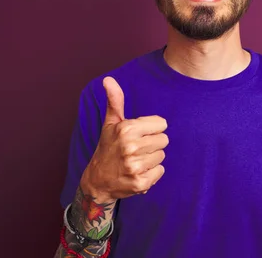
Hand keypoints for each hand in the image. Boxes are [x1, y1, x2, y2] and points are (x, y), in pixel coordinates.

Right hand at [80, 76, 167, 202]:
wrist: (97, 181)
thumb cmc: (108, 148)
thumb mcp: (111, 123)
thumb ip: (115, 100)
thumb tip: (108, 79)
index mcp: (127, 129)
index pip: (161, 124)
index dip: (151, 129)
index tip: (138, 135)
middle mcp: (131, 147)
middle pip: (164, 140)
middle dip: (152, 144)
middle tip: (136, 149)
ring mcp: (135, 166)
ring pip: (162, 156)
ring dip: (151, 159)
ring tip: (135, 160)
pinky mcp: (140, 183)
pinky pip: (160, 171)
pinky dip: (151, 173)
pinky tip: (137, 172)